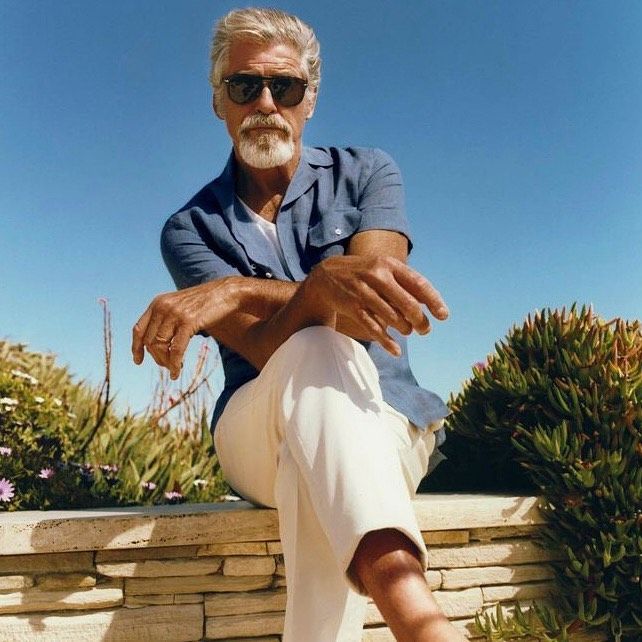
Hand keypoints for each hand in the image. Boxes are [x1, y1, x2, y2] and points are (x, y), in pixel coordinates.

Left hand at [132, 277, 236, 378]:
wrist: (226, 293)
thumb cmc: (206, 302)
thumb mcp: (180, 306)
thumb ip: (167, 318)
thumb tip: (157, 343)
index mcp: (157, 303)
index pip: (138, 329)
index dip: (136, 347)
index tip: (138, 361)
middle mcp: (162, 307)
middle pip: (150, 341)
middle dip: (156, 358)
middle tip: (166, 366)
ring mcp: (174, 314)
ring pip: (160, 346)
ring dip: (166, 362)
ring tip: (174, 369)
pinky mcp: (188, 322)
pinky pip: (176, 349)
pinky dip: (175, 364)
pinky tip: (178, 371)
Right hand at [306, 255, 447, 355]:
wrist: (327, 275)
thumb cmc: (364, 274)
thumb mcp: (383, 269)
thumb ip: (405, 282)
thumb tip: (432, 303)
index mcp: (389, 265)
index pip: (418, 284)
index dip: (433, 301)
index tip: (443, 316)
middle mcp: (377, 276)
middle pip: (408, 304)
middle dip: (420, 321)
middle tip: (424, 330)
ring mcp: (364, 292)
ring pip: (392, 318)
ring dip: (404, 329)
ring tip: (407, 331)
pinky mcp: (352, 307)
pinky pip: (374, 328)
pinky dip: (386, 341)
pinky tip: (395, 350)